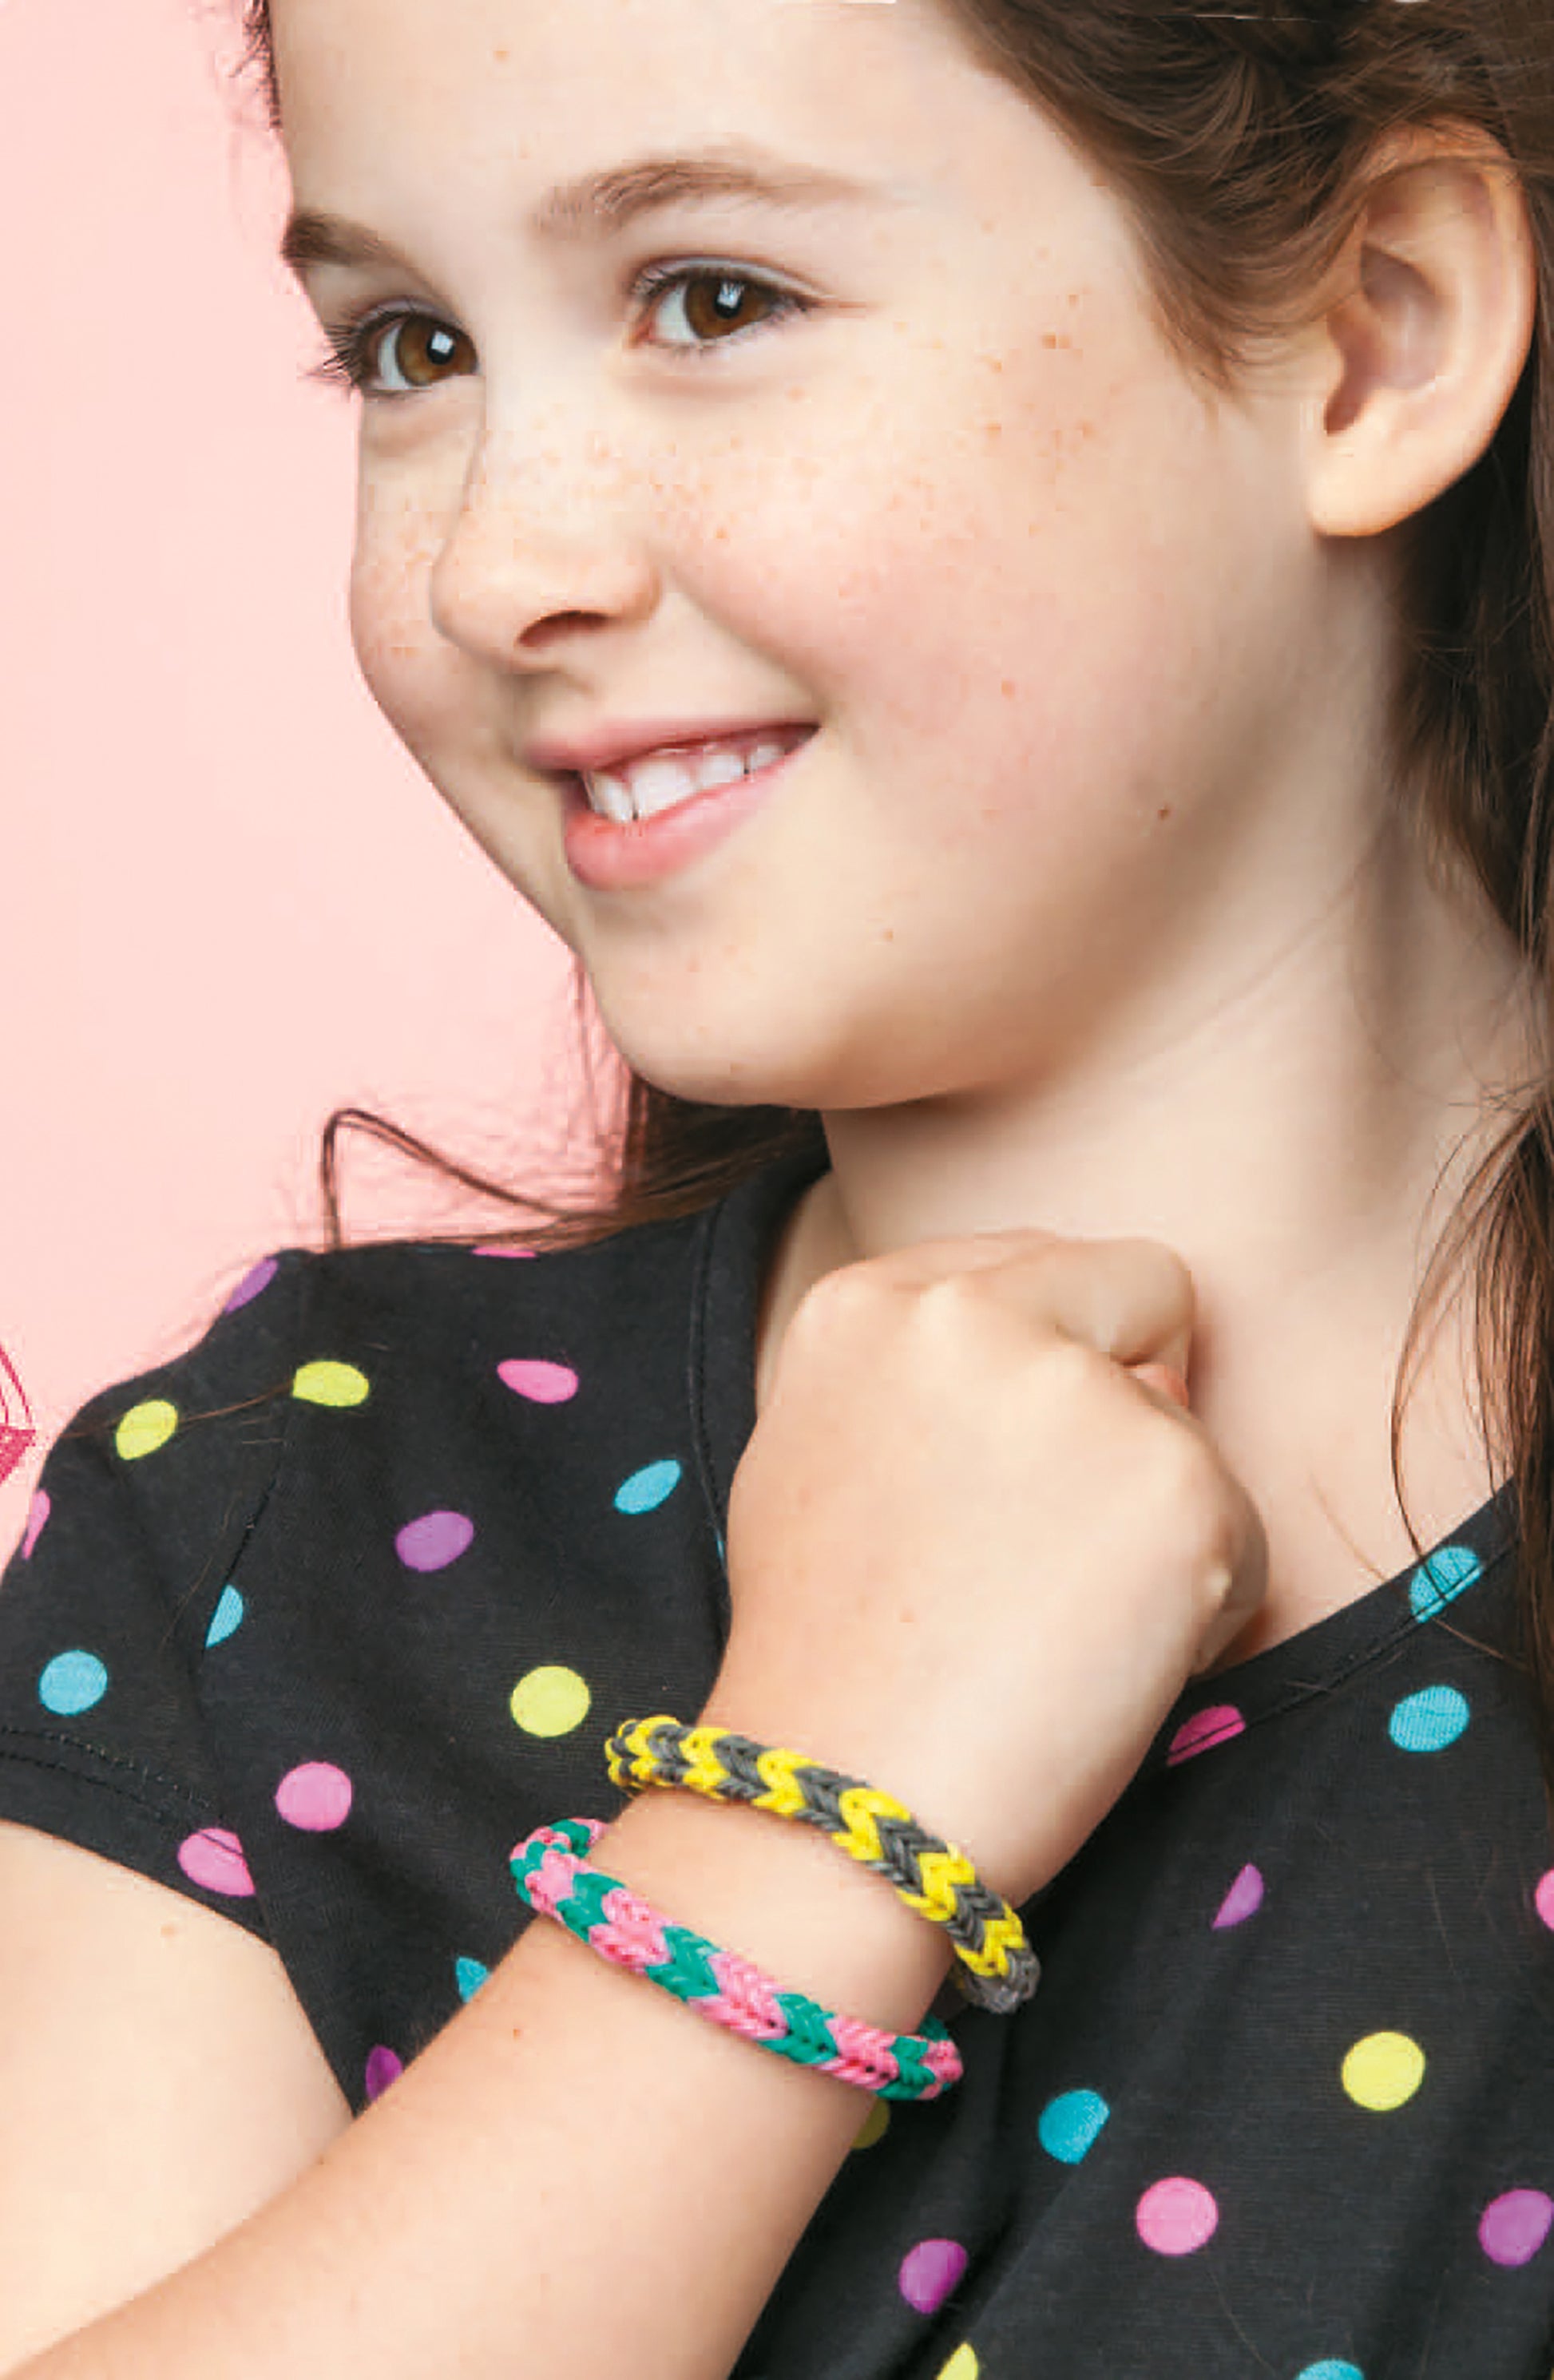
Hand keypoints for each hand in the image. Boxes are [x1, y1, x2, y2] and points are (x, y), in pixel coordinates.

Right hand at [708, 1232, 1266, 1907]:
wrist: (839, 1804)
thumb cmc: (830, 1658)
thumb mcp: (827, 1455)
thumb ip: (934, 1375)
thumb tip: (1095, 1366)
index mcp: (873, 1299)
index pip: (1047, 1265)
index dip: (1051, 1370)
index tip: (1000, 1480)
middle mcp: (974, 1313)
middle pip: (1145, 1296)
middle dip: (1130, 1403)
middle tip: (1042, 1548)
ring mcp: (1083, 1393)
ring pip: (1193, 1428)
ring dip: (1155, 1522)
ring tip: (1049, 1625)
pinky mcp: (1178, 1486)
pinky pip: (1247, 1531)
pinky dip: (1203, 1607)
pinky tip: (1100, 1669)